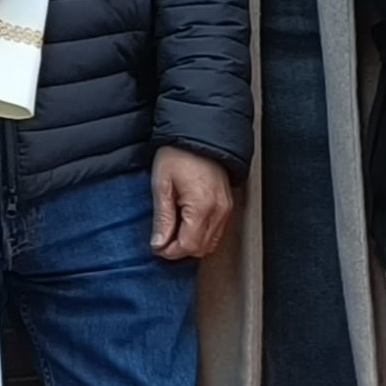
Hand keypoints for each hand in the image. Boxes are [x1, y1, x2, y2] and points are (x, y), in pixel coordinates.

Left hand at [148, 145, 237, 263]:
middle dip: (180, 250)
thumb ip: (162, 218)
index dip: (170, 252)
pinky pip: (218, 231)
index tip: (157, 247)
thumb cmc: (179, 154)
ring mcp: (226, 208)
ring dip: (192, 244)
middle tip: (163, 240)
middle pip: (201, 249)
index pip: (189, 246)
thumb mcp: (162, 185)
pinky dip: (202, 235)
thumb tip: (159, 243)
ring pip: (211, 244)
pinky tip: (187, 225)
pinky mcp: (228, 205)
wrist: (200, 134)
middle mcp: (219, 211)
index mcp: (202, 206)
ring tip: (173, 232)